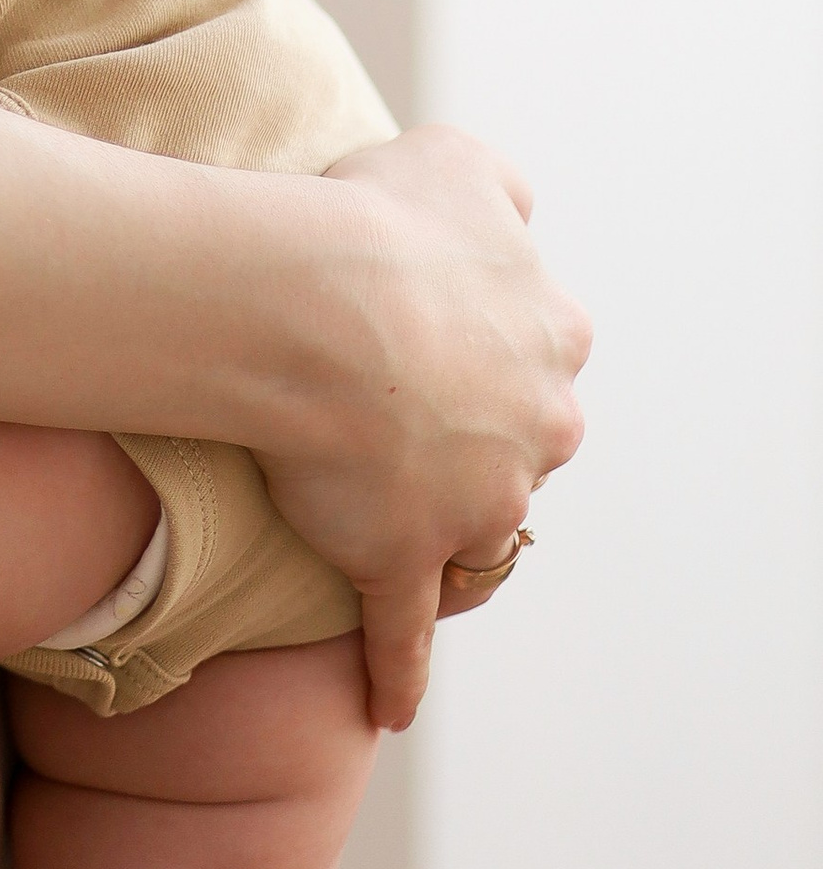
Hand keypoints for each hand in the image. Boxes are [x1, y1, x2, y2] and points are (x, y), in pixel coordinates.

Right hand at [260, 127, 589, 729]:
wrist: (317, 306)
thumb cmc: (376, 222)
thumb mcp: (455, 160)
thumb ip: (496, 187)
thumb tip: (516, 210)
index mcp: (551, 335)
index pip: (538, 351)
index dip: (482, 340)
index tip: (432, 332)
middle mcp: (535, 426)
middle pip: (518, 445)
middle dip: (475, 437)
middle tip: (400, 411)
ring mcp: (475, 504)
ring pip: (471, 530)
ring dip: (440, 528)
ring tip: (377, 512)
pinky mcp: (404, 560)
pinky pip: (404, 632)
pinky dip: (396, 674)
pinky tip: (387, 708)